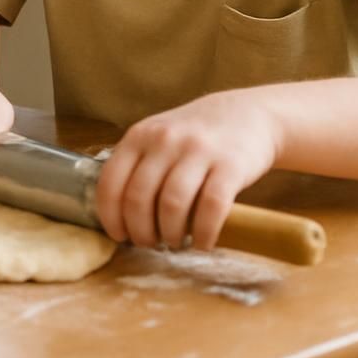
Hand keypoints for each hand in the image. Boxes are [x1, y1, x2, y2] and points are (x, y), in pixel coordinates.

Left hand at [94, 90, 279, 249]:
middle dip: (140, 231)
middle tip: (149, 244)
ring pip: (172, 205)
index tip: (118, 235)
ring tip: (175, 242)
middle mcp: (164, 141)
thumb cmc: (194, 135)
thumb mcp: (157, 137)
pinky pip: (212, 207)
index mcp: (139, 136)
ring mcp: (198, 151)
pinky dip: (204, 233)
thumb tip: (117, 213)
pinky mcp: (230, 165)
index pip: (110, 182)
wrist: (248, 114)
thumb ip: (137, 165)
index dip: (110, 216)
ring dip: (170, 234)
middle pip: (138, 198)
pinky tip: (204, 242)